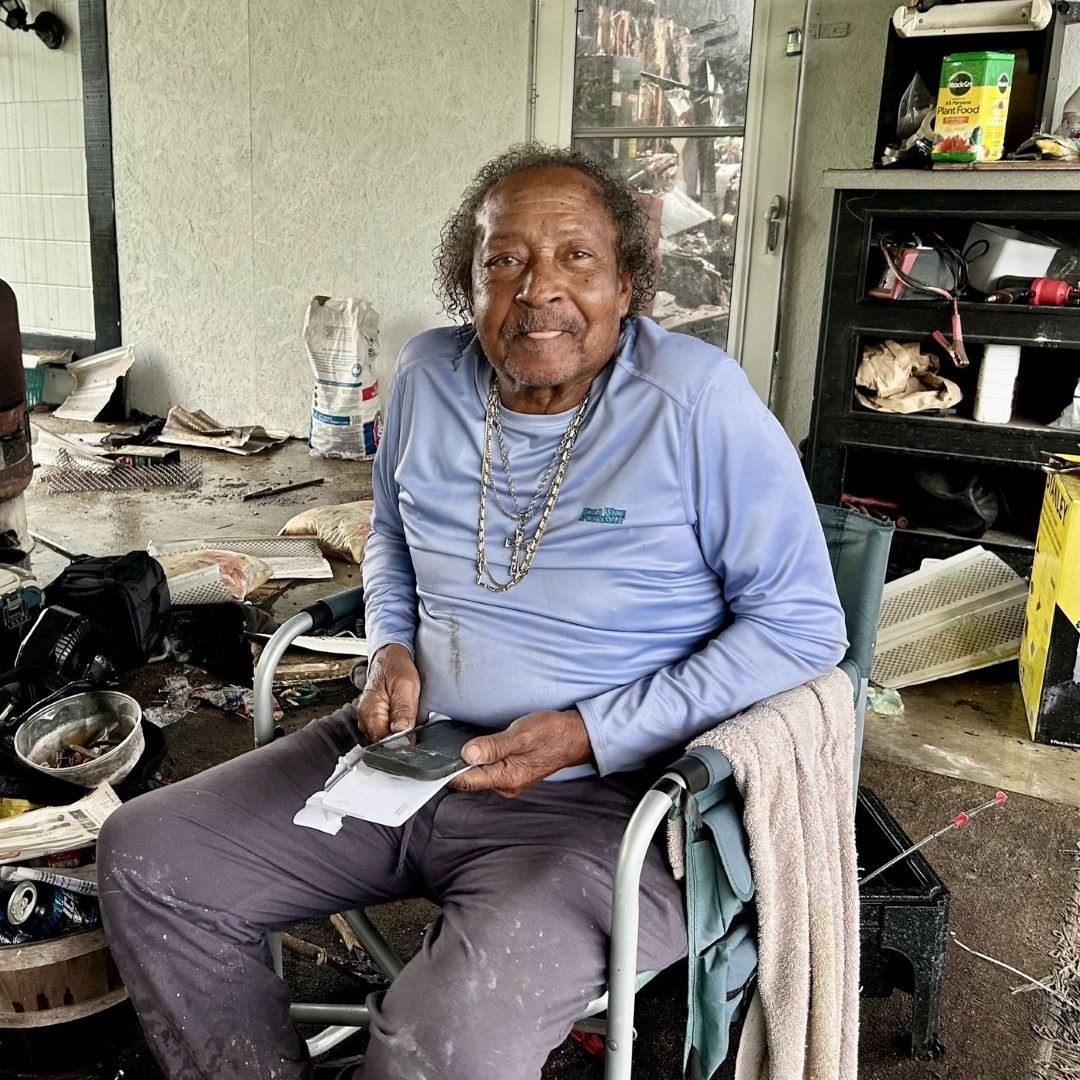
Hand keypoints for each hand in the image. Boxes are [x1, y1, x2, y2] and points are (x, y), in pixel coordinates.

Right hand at [356, 643, 419, 742]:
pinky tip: (404, 718)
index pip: (381, 741)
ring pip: (385, 737)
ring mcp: (369, 719)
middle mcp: (365, 718)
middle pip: (383, 742)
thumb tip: (402, 732)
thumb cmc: (396, 667)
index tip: (412, 738)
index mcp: (369, 711)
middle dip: (399, 738)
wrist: (390, 656)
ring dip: (399, 733)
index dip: (398, 742)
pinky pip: (386, 730)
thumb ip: (403, 710)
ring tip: (409, 718)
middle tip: (413, 725)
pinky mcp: (376, 718)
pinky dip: (396, 728)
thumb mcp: (406, 686)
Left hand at [450, 709, 593, 797]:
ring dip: (467, 758)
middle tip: (443, 741)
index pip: (466, 781)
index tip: (432, 757)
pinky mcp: (510, 771)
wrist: (574, 736)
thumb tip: (466, 754)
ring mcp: (508, 779)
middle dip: (455, 762)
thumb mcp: (522, 735)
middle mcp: (505, 784)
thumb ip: (493, 746)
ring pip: (477, 772)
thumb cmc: (551, 733)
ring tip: (457, 739)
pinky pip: (487, 767)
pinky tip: (476, 744)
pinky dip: (478, 756)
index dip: (446, 770)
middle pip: (469, 777)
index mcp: (506, 778)